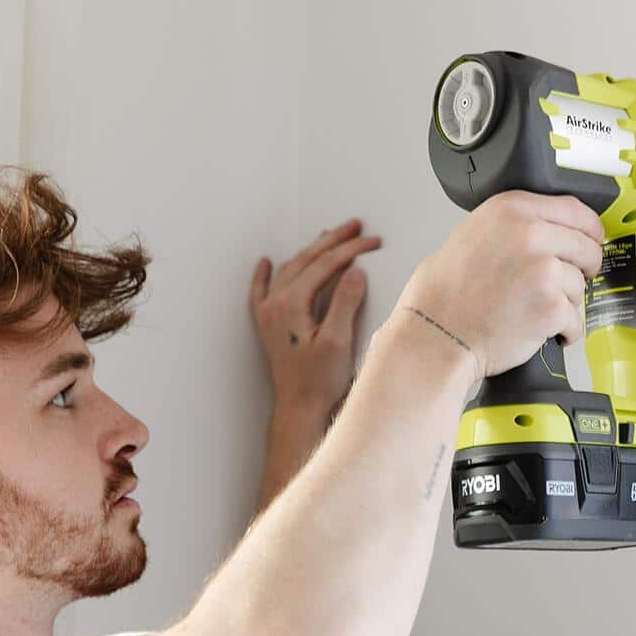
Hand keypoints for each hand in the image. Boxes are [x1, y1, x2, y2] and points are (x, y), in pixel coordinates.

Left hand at [250, 219, 383, 417]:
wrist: (299, 408)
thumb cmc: (318, 381)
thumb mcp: (338, 340)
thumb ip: (345, 302)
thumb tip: (355, 271)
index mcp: (290, 304)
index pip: (326, 264)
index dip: (351, 250)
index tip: (373, 241)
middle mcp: (274, 303)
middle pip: (307, 260)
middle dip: (333, 240)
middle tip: (356, 227)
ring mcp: (269, 313)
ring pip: (290, 268)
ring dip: (311, 250)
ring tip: (330, 236)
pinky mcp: (268, 325)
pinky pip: (261, 289)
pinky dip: (266, 273)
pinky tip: (267, 262)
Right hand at [392, 191, 603, 381]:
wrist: (438, 332)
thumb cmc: (447, 291)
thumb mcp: (476, 232)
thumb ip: (516, 223)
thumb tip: (554, 228)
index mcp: (513, 210)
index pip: (576, 210)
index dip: (589, 230)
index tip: (591, 240)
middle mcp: (531, 235)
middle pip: (587, 247)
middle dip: (583, 267)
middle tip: (563, 282)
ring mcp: (544, 271)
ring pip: (581, 285)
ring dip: (565, 301)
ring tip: (533, 308)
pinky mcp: (552, 307)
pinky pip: (576, 319)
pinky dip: (563, 330)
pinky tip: (539, 328)